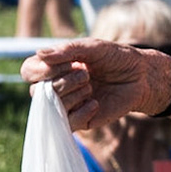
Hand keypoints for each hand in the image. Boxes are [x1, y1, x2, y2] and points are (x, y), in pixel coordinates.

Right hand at [21, 38, 170, 130]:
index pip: (29, 71)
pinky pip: (68, 123)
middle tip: (85, 74)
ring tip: (91, 85)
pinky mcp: (81, 121)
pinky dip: (80, 112)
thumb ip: (66, 50)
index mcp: (55, 66)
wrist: (141, 76)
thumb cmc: (115, 57)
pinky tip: (95, 103)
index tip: (65, 62)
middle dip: (60, 81)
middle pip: (37, 92)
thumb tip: (39, 54)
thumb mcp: (92, 47)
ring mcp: (68, 104)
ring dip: (72, 94)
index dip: (40, 70)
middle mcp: (57, 87)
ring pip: (51, 108)